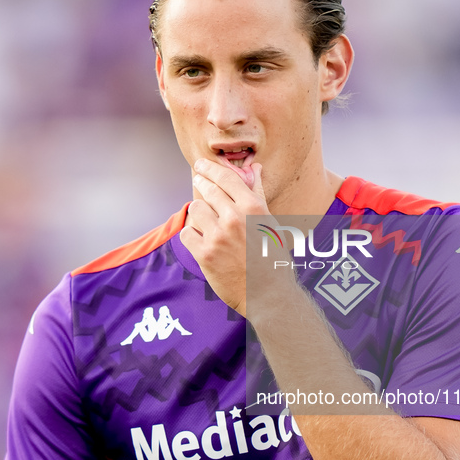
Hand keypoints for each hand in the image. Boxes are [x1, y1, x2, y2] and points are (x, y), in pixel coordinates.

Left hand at [180, 158, 275, 314]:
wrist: (268, 294)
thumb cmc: (272, 257)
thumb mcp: (270, 222)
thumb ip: (258, 193)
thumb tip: (254, 168)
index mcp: (253, 208)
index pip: (226, 178)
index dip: (210, 168)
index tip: (201, 165)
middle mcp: (234, 219)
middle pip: (207, 190)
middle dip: (201, 183)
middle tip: (197, 178)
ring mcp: (218, 237)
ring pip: (196, 209)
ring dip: (199, 212)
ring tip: (205, 219)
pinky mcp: (205, 255)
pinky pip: (187, 233)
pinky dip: (191, 235)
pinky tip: (200, 238)